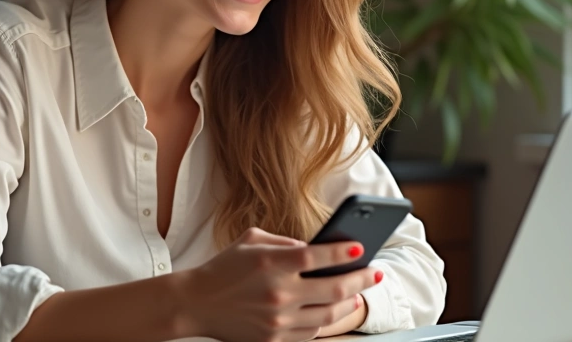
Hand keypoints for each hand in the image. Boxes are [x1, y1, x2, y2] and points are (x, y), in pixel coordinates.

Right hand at [175, 227, 381, 341]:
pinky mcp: (273, 340)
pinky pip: (310, 333)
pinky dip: (326, 321)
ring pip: (327, 315)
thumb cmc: (224, 268)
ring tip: (358, 293)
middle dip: (360, 279)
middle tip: (375, 273)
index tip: (362, 247)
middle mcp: (277, 293)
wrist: (196, 303)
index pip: (318, 256)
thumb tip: (317, 250)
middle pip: (332, 288)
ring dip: (349, 302)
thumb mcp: (252, 241)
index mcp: (272, 263)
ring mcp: (277, 320)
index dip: (344, 252)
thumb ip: (286, 242)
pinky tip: (334, 310)